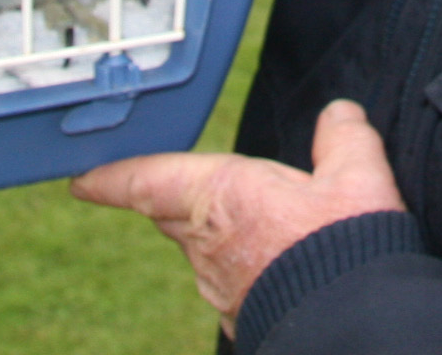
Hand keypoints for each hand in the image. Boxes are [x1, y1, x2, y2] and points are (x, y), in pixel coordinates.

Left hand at [71, 99, 406, 330]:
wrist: (353, 326)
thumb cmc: (347, 250)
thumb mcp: (359, 179)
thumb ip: (345, 140)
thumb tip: (339, 115)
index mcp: (221, 195)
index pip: (147, 180)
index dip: (110, 178)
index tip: (82, 180)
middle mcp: (207, 241)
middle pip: (168, 213)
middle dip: (165, 197)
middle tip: (163, 184)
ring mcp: (218, 283)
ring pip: (197, 247)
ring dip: (209, 231)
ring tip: (241, 219)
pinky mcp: (236, 312)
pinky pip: (224, 277)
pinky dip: (238, 262)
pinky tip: (270, 260)